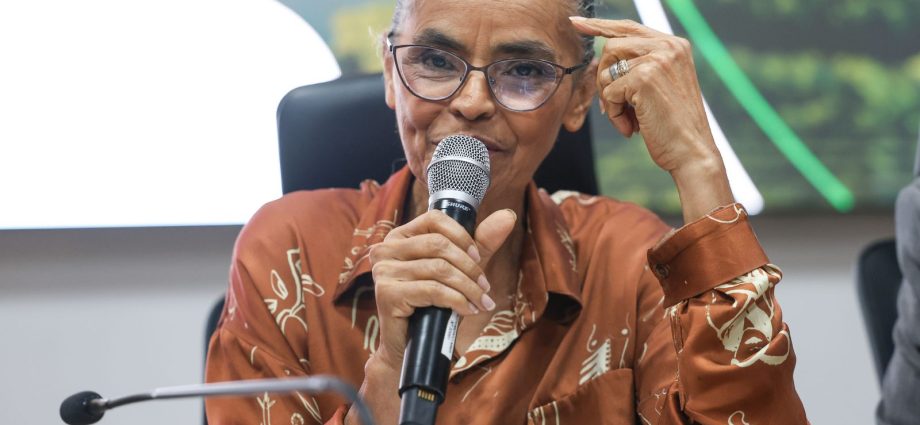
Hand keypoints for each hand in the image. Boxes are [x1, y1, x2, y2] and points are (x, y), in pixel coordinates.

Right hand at [369, 208, 515, 368]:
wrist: (410, 349)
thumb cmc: (433, 308)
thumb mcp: (460, 271)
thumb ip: (481, 243)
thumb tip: (508, 216)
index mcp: (400, 237)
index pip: (434, 219)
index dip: (462, 236)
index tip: (478, 258)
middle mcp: (386, 250)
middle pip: (439, 244)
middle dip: (470, 268)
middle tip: (485, 288)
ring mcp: (384, 271)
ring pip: (439, 269)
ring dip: (468, 288)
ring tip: (481, 302)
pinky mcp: (387, 293)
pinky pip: (432, 290)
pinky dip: (457, 300)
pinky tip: (467, 310)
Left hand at [571, 17, 718, 173]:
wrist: (692, 151)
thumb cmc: (674, 125)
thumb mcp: (661, 87)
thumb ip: (641, 67)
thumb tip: (605, 61)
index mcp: (674, 45)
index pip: (629, 27)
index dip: (600, 26)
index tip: (577, 23)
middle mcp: (668, 46)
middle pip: (612, 47)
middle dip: (604, 78)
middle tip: (613, 106)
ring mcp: (657, 60)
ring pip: (608, 72)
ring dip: (611, 100)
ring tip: (630, 119)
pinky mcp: (644, 78)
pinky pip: (609, 93)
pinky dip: (615, 115)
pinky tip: (632, 127)